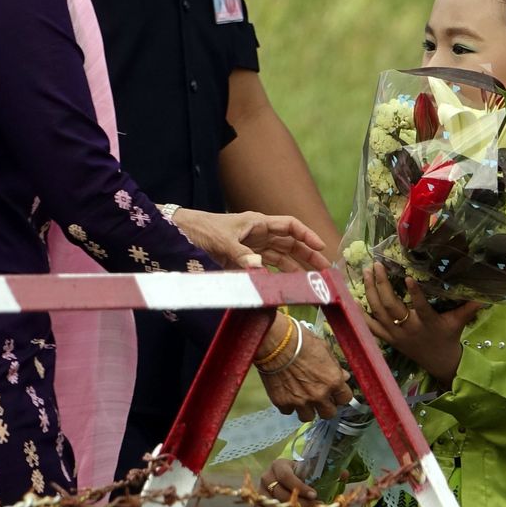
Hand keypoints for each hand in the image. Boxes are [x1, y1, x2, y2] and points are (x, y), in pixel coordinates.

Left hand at [172, 208, 330, 270]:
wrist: (181, 233)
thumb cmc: (202, 229)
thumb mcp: (221, 241)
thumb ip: (241, 254)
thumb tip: (259, 267)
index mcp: (257, 223)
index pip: (289, 226)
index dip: (307, 235)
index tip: (321, 247)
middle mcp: (258, 233)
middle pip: (289, 243)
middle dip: (307, 254)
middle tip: (324, 270)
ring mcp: (251, 246)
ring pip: (280, 255)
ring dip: (295, 266)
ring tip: (310, 280)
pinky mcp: (243, 257)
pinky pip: (266, 265)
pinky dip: (276, 273)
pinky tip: (286, 284)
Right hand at [254, 458, 318, 506]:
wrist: (286, 478)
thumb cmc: (297, 475)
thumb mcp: (304, 473)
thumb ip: (311, 484)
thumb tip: (320, 502)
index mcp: (278, 465)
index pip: (286, 477)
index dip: (300, 488)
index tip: (314, 496)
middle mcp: (266, 477)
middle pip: (281, 495)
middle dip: (300, 506)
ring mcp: (260, 493)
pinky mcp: (259, 506)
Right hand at [258, 315, 352, 419]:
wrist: (275, 341)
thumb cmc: (300, 340)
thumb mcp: (323, 348)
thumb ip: (334, 366)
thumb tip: (343, 376)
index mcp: (333, 380)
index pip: (345, 398)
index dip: (340, 395)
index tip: (335, 392)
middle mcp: (319, 394)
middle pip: (329, 413)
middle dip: (325, 406)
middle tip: (319, 397)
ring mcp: (300, 400)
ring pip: (308, 417)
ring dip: (307, 409)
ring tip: (302, 397)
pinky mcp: (282, 402)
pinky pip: (288, 411)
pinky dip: (288, 404)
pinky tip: (287, 393)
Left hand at [362, 265, 481, 386]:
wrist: (438, 363)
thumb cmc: (448, 338)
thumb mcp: (458, 322)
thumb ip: (469, 307)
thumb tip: (486, 294)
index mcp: (428, 323)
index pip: (421, 307)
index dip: (415, 294)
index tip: (409, 277)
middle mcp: (409, 328)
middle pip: (391, 306)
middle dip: (382, 285)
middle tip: (376, 265)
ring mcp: (395, 334)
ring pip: (378, 312)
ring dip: (370, 291)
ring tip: (366, 273)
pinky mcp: (387, 338)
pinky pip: (370, 326)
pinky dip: (360, 312)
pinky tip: (352, 297)